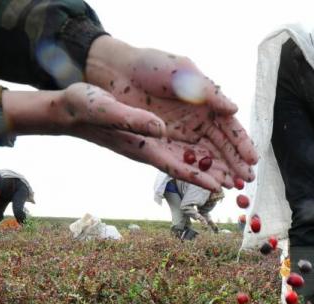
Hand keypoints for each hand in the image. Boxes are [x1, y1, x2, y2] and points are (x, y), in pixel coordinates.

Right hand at [4, 83, 228, 190]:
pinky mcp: (152, 131)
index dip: (198, 177)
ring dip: (214, 164)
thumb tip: (160, 128)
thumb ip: (132, 120)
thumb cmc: (82, 107)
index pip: (175, 167)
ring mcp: (152, 140)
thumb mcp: (106, 110)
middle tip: (244, 184)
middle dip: (217, 174)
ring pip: (190, 155)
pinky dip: (200, 146)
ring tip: (239, 174)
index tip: (220, 188)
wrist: (68, 106)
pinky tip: (215, 148)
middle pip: (190, 165)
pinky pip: (181, 141)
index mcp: (141, 148)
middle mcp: (151, 148)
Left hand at [85, 36, 257, 187]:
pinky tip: (210, 184)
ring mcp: (179, 135)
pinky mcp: (160, 145)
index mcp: (205, 104)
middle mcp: (195, 122)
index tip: (253, 159)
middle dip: (235, 163)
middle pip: (220, 147)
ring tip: (234, 186)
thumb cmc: (152, 66)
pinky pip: (181, 163)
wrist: (116, 70)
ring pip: (205, 158)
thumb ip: (209, 93)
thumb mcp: (185, 74)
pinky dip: (196, 174)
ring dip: (220, 172)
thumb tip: (234, 109)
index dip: (242, 143)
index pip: (229, 127)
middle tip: (248, 179)